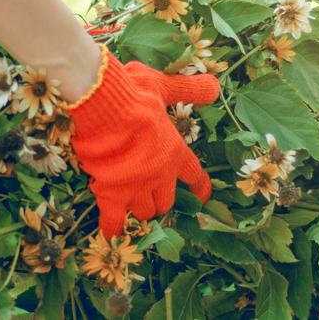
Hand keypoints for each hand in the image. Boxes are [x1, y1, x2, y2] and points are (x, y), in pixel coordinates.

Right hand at [64, 45, 219, 237]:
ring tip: (129, 204)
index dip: (199, 186)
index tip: (201, 195)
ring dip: (138, 209)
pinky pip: (114, 220)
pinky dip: (113, 228)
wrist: (104, 106)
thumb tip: (214, 86)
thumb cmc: (135, 94)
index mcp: (175, 152)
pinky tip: (111, 233)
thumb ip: (188, 90)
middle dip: (160, 200)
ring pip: (143, 212)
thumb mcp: (164, 87)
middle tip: (151, 194)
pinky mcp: (112, 195)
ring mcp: (136, 188)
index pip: (194, 175)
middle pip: (165, 201)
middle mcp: (159, 175)